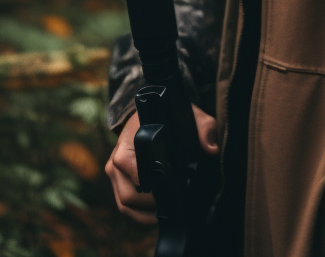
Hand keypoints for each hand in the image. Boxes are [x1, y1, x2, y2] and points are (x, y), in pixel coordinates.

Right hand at [105, 104, 219, 224]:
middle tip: (176, 204)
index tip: (175, 191)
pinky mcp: (117, 181)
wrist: (149, 111)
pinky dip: (141, 213)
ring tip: (169, 210)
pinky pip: (125, 206)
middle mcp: (116, 160)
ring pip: (125, 205)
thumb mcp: (189, 116)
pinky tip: (159, 211)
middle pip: (130, 197)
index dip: (157, 189)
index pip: (138, 176)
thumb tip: (211, 150)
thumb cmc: (167, 115)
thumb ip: (203, 128)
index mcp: (128, 145)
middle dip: (153, 206)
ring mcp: (114, 173)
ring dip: (146, 213)